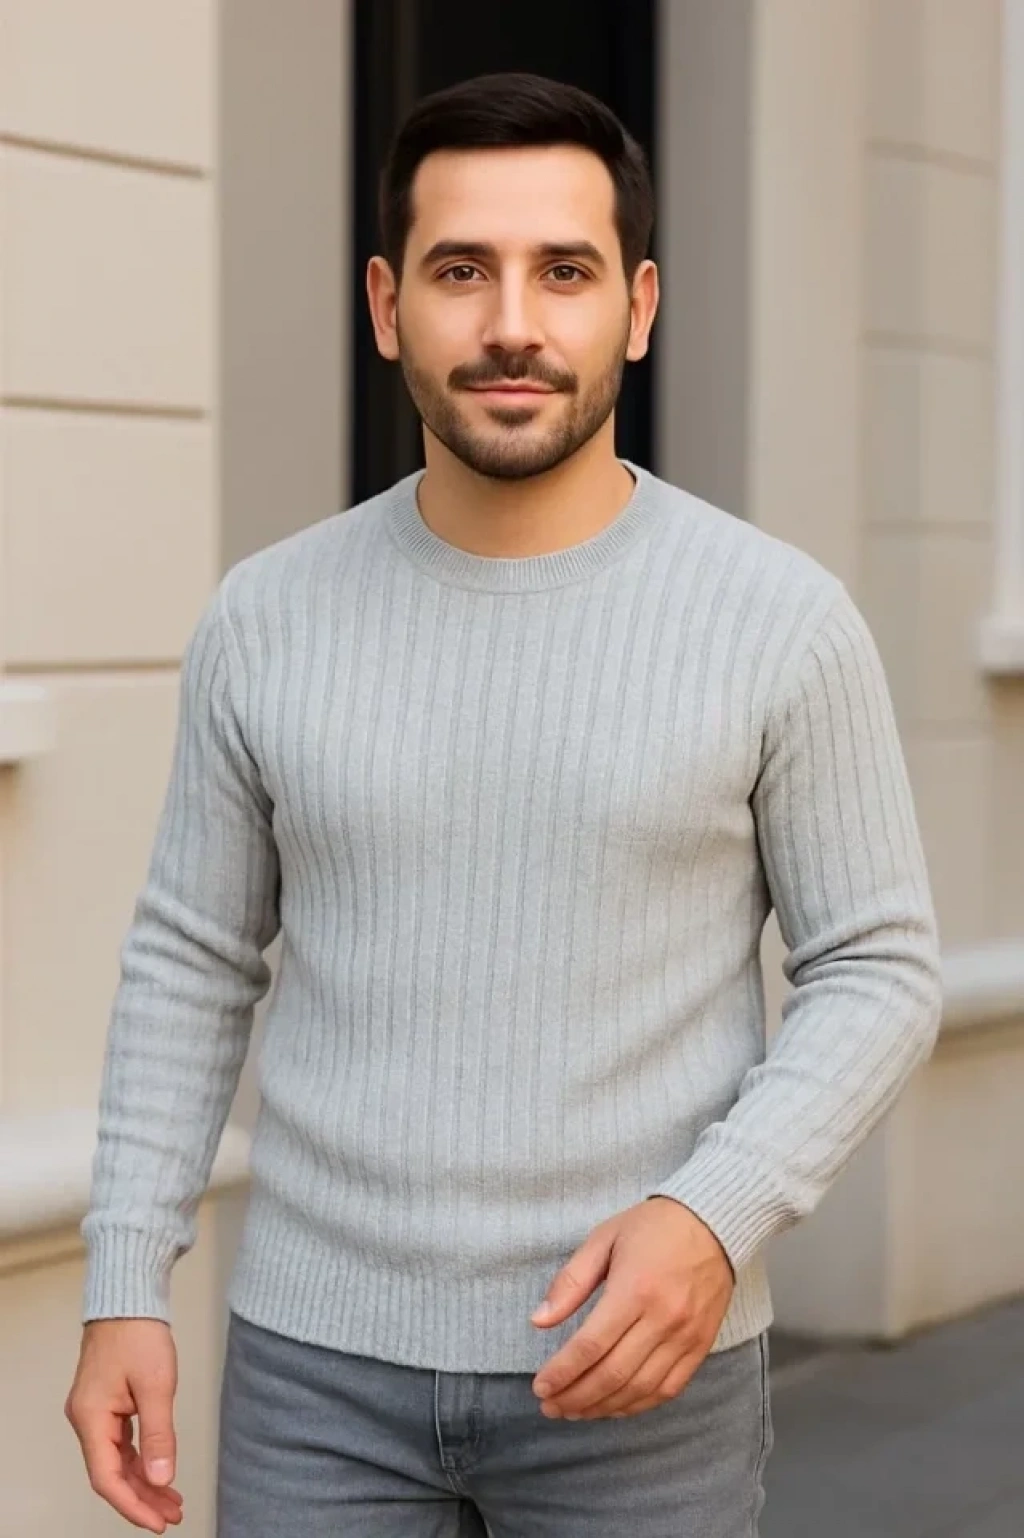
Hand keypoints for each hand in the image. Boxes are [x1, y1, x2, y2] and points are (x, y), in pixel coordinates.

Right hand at [65, 1318, 183, 1531]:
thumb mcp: (156, 1385)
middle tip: (173, 1515)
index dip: (133, 1505)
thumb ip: (159, 1435)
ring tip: (172, 1500)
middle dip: (142, 1497)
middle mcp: (86, 1419)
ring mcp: (95, 1411)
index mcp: (91, 1418)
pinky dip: (141, 1459)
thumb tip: (162, 1478)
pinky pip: (121, 1442)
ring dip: (144, 1480)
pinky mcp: (107, 1402)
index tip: (158, 1522)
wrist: (129, 1297)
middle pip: (112, 1473)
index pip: (107, 1478)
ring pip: (117, 1459)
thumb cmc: (139, 1333)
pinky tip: (159, 1470)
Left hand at [529, 1196, 733, 1420]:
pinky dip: (638, 1405)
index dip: (562, 1372)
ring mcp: (685, 1336)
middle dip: (576, 1397)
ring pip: (639, 1389)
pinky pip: (668, 1389)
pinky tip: (614, 1407)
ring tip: (575, 1411)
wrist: (714, 1222)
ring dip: (603, 1407)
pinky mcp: (701, 1346)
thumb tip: (539, 1321)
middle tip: (551, 1406)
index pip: (591, 1345)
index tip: (540, 1387)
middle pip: (613, 1374)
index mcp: (634, 1289)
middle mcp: (662, 1319)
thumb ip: (571, 1282)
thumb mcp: (604, 1239)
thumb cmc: (653, 1227)